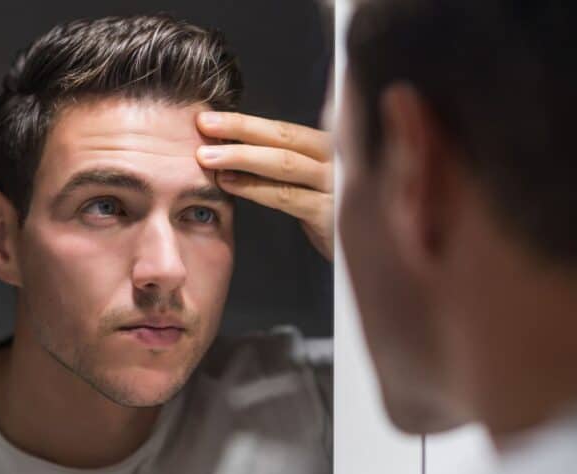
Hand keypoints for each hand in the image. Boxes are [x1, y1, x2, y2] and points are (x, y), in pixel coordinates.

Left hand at [196, 112, 333, 260]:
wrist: (372, 253)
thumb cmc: (335, 215)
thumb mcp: (317, 184)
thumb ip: (291, 165)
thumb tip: (242, 150)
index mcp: (331, 147)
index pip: (284, 129)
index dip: (246, 121)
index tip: (211, 117)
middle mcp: (337, 158)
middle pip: (285, 136)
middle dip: (241, 127)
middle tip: (203, 123)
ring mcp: (336, 185)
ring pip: (284, 163)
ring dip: (242, 156)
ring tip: (207, 156)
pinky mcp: (329, 214)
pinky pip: (287, 196)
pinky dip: (255, 187)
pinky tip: (230, 183)